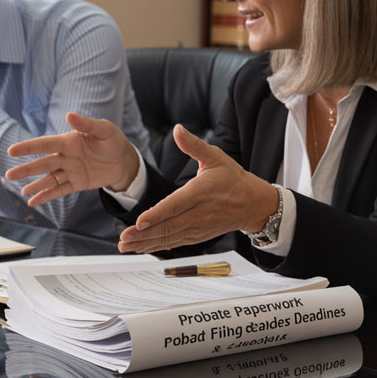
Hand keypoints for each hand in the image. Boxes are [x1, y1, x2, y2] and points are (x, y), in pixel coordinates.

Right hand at [6, 112, 139, 205]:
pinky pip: (59, 190)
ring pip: (49, 178)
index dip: (28, 148)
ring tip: (21, 190)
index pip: (45, 144)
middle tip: (9, 174)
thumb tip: (69, 115)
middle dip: (26, 169)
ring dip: (35, 185)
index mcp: (69, 141)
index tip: (12, 151)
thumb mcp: (104, 131)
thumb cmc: (113, 141)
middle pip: (43, 164)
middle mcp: (66, 156)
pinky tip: (33, 201)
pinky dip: (46, 196)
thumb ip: (87, 124)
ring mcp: (70, 171)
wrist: (124, 160)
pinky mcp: (77, 183)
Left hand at [118, 124, 277, 252]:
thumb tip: (177, 129)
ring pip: (169, 238)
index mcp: (201, 192)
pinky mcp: (197, 236)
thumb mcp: (215, 157)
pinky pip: (174, 243)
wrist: (252, 204)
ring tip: (126, 246)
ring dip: (146, 243)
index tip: (140, 221)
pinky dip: (157, 247)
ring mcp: (197, 228)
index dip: (157, 214)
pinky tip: (142, 248)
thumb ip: (193, 145)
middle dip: (143, 234)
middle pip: (168, 226)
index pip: (175, 205)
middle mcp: (198, 214)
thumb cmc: (232, 179)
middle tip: (124, 238)